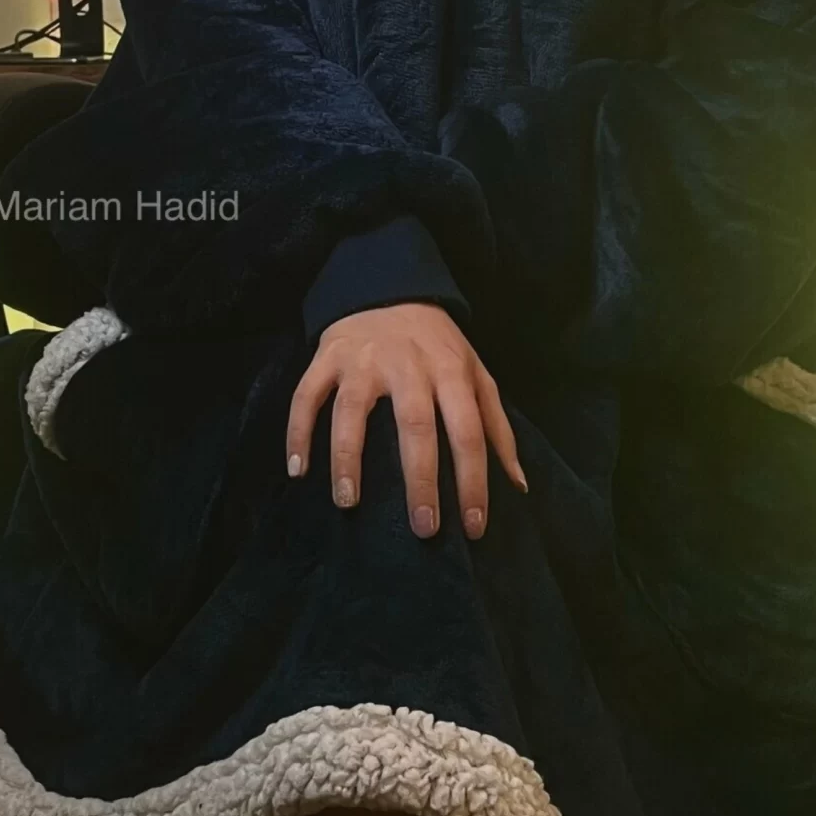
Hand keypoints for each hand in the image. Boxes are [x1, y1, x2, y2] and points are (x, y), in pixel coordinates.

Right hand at [286, 301, 527, 538]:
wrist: (389, 287)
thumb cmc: (438, 344)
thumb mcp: (476, 374)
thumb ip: (497, 426)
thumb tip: (518, 484)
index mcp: (450, 371)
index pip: (468, 431)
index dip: (473, 480)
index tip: (473, 526)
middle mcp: (408, 365)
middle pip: (415, 424)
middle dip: (420, 479)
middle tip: (423, 527)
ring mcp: (363, 360)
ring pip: (352, 411)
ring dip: (347, 458)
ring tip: (348, 502)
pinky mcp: (327, 356)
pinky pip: (306, 396)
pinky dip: (298, 431)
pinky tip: (298, 471)